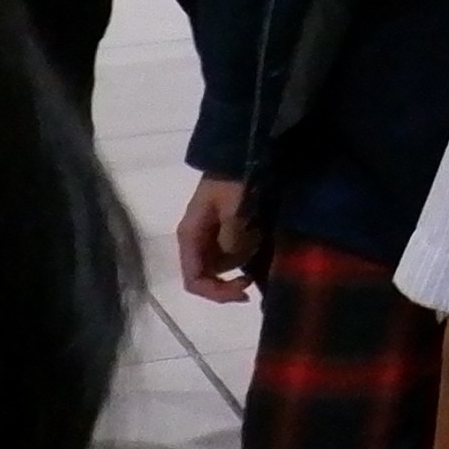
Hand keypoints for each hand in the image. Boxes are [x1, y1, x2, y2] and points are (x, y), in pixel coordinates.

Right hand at [177, 176, 261, 303]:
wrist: (242, 155)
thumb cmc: (234, 181)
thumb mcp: (233, 209)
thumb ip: (232, 239)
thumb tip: (235, 261)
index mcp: (190, 237)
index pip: (193, 280)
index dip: (216, 292)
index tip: (244, 290)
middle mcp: (196, 241)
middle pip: (207, 276)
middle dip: (229, 281)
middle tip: (252, 279)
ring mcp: (210, 236)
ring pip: (221, 266)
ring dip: (239, 265)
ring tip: (257, 247)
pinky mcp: (225, 229)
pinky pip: (231, 252)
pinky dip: (244, 254)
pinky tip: (259, 244)